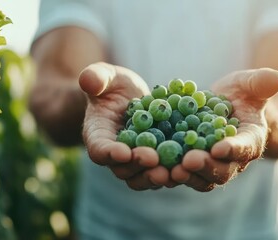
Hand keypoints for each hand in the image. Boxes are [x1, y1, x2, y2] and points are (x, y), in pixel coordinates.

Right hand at [79, 63, 172, 189]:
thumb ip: (96, 77)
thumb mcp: (104, 76)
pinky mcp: (155, 161)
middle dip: (138, 166)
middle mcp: (115, 155)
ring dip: (156, 176)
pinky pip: (162, 171)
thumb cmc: (112, 86)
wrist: (129, 97)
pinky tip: (188, 165)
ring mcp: (136, 162)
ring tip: (172, 171)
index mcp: (98, 136)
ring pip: (143, 177)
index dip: (109, 152)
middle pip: (123, 169)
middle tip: (153, 160)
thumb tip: (89, 80)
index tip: (123, 152)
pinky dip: (174, 171)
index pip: (99, 149)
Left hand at [171, 68, 277, 191]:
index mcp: (250, 140)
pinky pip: (182, 172)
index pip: (245, 147)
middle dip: (206, 167)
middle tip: (189, 161)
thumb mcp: (251, 84)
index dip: (234, 149)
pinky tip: (154, 167)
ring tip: (170, 170)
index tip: (220, 148)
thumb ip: (261, 83)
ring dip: (186, 175)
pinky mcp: (191, 164)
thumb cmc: (242, 95)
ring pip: (201, 178)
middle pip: (222, 171)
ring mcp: (211, 165)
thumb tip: (275, 77)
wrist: (227, 108)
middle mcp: (233, 160)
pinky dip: (169, 172)